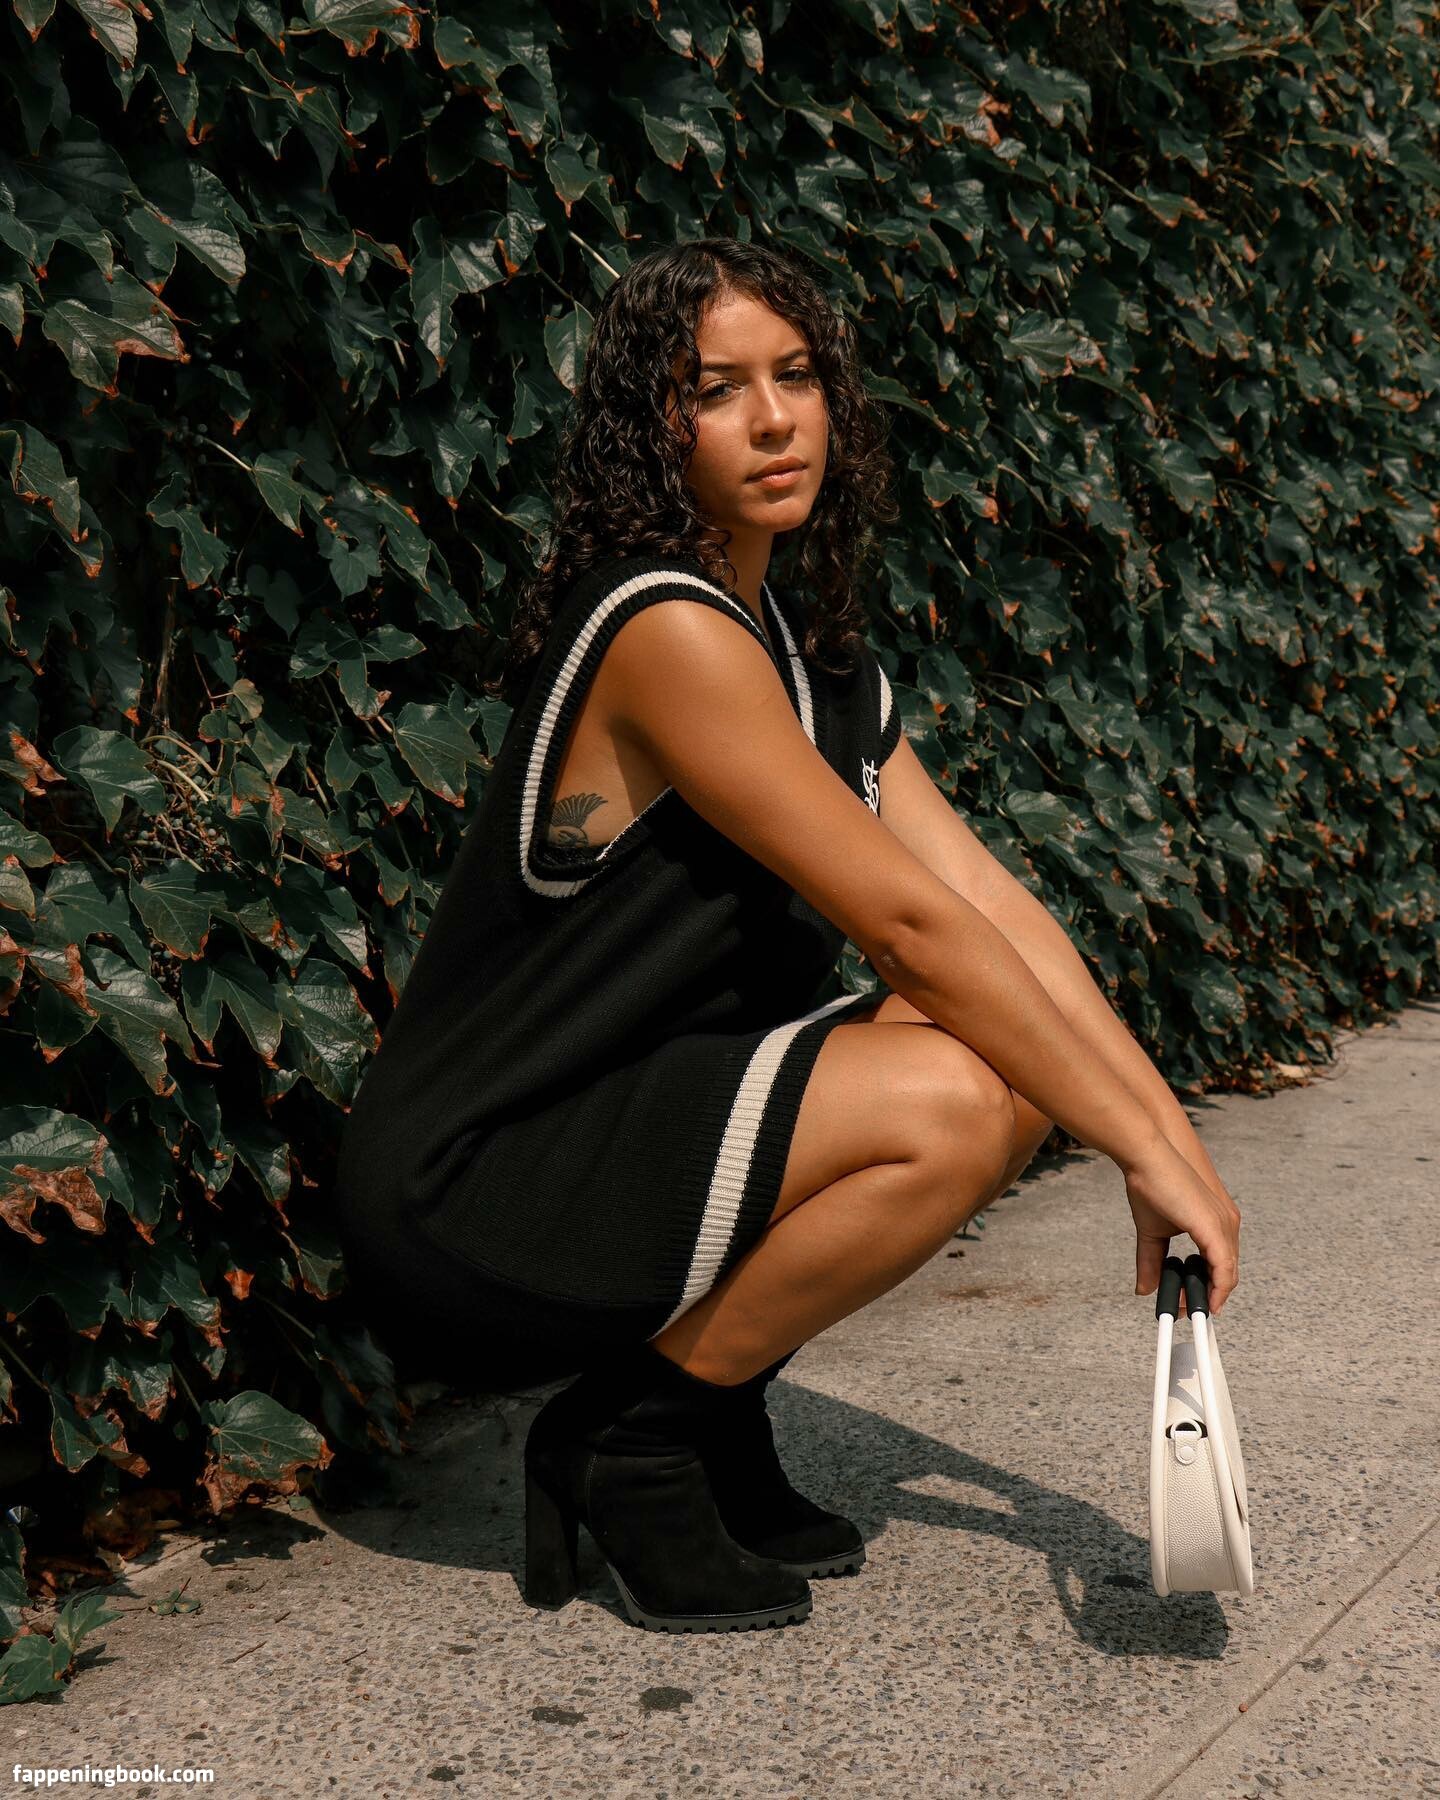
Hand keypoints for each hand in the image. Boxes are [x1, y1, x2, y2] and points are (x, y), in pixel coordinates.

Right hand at [1124, 1135, 1240, 1316]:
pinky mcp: (1215, 1228)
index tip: (1189, 1300)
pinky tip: (1207, 1303)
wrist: (1147, 1156)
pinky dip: (1217, 1290)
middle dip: (1208, 1296)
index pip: (1222, 1263)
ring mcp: (1225, 1226)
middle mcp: (1228, 1224)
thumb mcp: (1152, 1232)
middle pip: (1228, 1272)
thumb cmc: (1151, 1184)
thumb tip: (1143, 1289)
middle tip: (1185, 1310)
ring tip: (1188, 1309)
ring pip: (1228, 1274)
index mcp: (1218, 1222)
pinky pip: (1224, 1269)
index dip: (1209, 1286)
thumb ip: (1151, 1261)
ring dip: (1210, 1297)